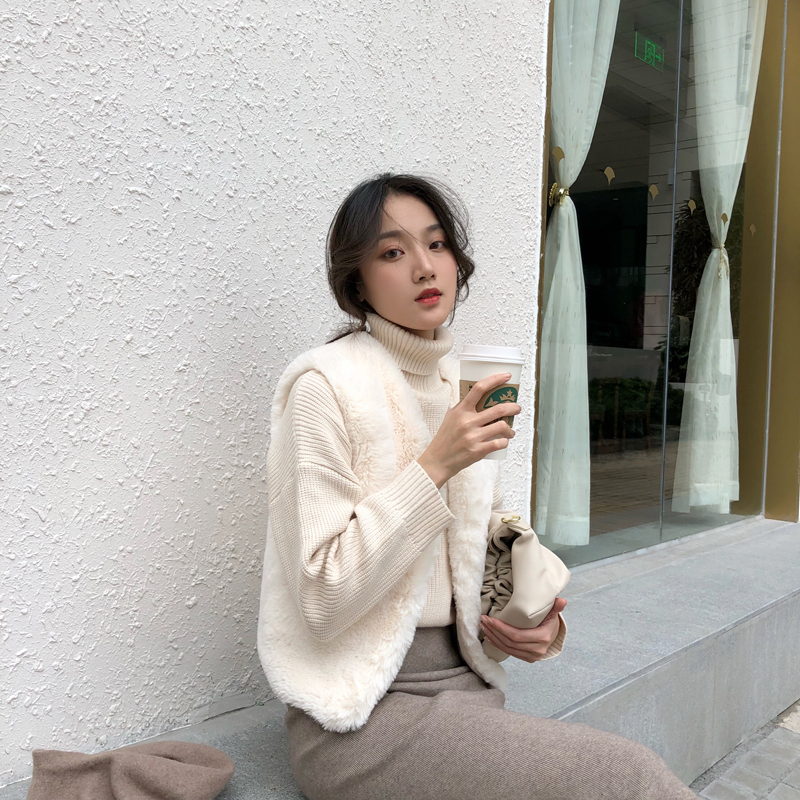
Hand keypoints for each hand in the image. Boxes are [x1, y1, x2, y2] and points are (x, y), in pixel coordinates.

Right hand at [417, 372, 520, 488]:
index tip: (506, 376)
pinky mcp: (478, 451)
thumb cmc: (445, 438)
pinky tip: (503, 442)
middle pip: (498, 409)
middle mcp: (467, 422)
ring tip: (510, 431)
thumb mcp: (450, 417)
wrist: (438, 460)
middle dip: (513, 407)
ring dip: (510, 429)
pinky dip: (505, 442)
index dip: (495, 380)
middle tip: (517, 408)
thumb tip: (480, 397)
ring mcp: (473, 437)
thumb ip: (464, 407)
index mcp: (460, 410)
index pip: (479, 389)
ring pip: (502, 426)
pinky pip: (499, 443)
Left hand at [479, 598, 567, 662]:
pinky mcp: (526, 658)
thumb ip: (555, 607)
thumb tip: (562, 600)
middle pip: (510, 642)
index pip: (517, 635)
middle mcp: (537, 650)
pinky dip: (497, 645)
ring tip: (483, 627)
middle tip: (482, 620)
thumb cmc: (550, 620)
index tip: (490, 619)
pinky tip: (489, 637)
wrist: (554, 635)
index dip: (501, 628)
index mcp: (543, 637)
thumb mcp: (553, 612)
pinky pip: (509, 652)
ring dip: (493, 638)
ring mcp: (532, 656)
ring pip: (508, 649)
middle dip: (494, 631)